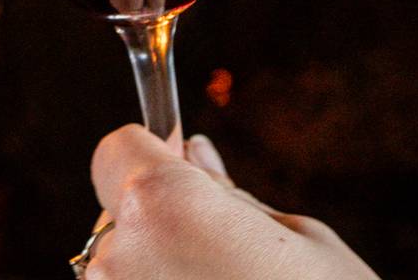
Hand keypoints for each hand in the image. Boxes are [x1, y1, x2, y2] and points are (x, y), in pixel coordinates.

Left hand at [85, 124, 377, 279]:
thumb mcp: (301, 240)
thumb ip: (229, 195)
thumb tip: (193, 152)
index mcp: (161, 206)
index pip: (115, 150)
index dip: (150, 156)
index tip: (184, 175)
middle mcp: (115, 258)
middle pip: (118, 216)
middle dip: (160, 225)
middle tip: (229, 260)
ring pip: (119, 271)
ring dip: (158, 276)